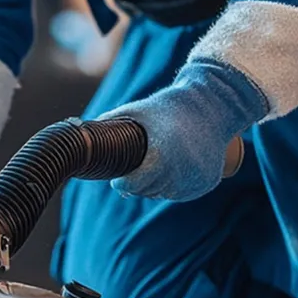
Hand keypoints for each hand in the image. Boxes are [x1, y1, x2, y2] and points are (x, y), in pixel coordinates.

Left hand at [96, 58, 267, 201]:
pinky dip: (175, 185)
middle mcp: (180, 172)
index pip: (134, 186)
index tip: (118, 181)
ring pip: (167, 193)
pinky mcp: (208, 181)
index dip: (123, 184)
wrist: (213, 104)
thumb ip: (111, 121)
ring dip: (157, 186)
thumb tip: (84, 130)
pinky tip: (172, 170)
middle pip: (149, 191)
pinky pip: (185, 191)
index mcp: (160, 158)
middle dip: (138, 185)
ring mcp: (196, 179)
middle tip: (134, 172)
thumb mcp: (138, 110)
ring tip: (156, 165)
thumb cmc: (170, 106)